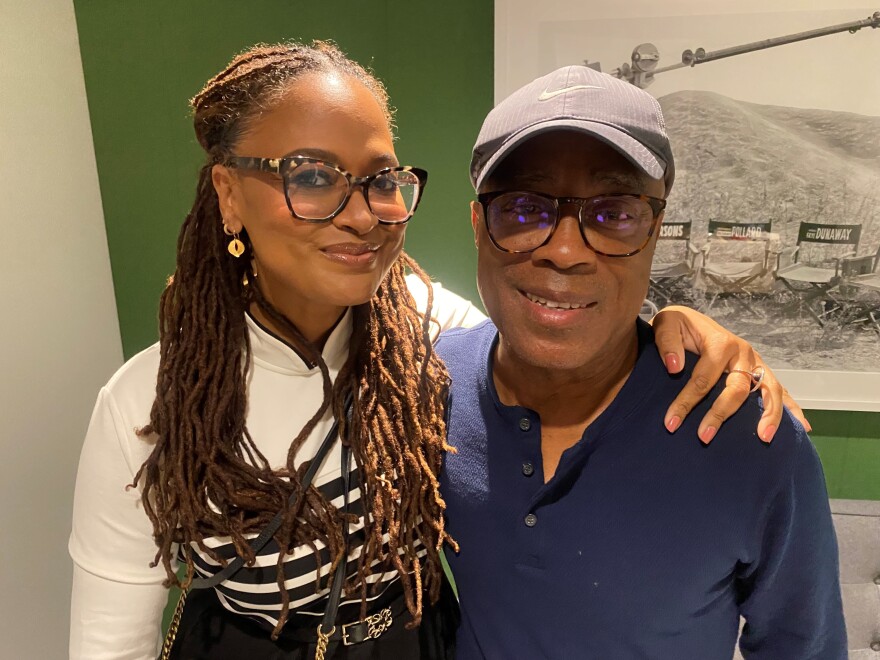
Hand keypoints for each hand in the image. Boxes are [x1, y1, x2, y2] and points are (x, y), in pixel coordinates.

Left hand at [651, 305, 810, 443]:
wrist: (689, 320)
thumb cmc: (678, 325)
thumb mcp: (666, 323)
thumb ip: (667, 342)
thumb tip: (674, 367)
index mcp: (720, 342)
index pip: (704, 378)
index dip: (686, 402)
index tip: (670, 423)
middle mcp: (743, 352)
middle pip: (737, 388)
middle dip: (720, 414)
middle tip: (704, 437)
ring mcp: (755, 362)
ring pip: (769, 390)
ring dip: (769, 415)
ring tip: (763, 438)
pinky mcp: (760, 370)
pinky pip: (780, 391)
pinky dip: (792, 408)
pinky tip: (802, 428)